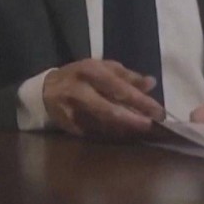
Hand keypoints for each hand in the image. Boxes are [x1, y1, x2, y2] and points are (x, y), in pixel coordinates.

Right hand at [42, 59, 164, 139]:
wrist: (45, 91)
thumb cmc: (80, 75)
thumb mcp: (102, 68)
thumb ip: (127, 76)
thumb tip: (151, 83)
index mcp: (90, 71)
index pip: (119, 88)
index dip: (139, 101)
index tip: (158, 111)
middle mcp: (79, 91)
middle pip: (109, 110)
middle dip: (132, 120)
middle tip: (151, 126)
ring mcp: (72, 112)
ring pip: (104, 126)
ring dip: (125, 130)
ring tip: (143, 131)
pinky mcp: (69, 128)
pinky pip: (96, 134)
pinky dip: (112, 135)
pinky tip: (125, 135)